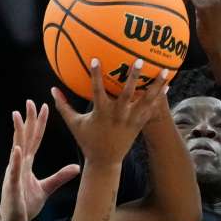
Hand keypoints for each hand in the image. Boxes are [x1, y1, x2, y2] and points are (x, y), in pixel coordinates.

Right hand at [0, 100, 81, 220]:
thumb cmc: (25, 205)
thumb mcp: (47, 188)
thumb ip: (60, 176)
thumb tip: (77, 167)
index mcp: (26, 163)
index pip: (34, 139)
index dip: (39, 123)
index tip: (44, 107)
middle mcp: (19, 164)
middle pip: (24, 138)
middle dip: (27, 120)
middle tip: (30, 102)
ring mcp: (14, 173)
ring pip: (16, 148)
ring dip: (17, 132)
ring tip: (17, 115)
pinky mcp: (12, 185)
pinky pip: (13, 170)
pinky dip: (15, 159)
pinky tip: (17, 148)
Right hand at [51, 59, 169, 167]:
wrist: (105, 161)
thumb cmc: (88, 140)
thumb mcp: (74, 124)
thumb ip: (63, 106)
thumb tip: (52, 89)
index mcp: (101, 113)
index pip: (97, 91)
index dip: (95, 75)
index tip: (95, 59)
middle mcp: (117, 115)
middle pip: (127, 94)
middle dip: (133, 77)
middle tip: (139, 60)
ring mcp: (130, 120)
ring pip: (145, 101)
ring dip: (155, 85)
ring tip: (165, 70)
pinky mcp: (138, 125)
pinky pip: (151, 110)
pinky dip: (159, 99)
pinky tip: (168, 85)